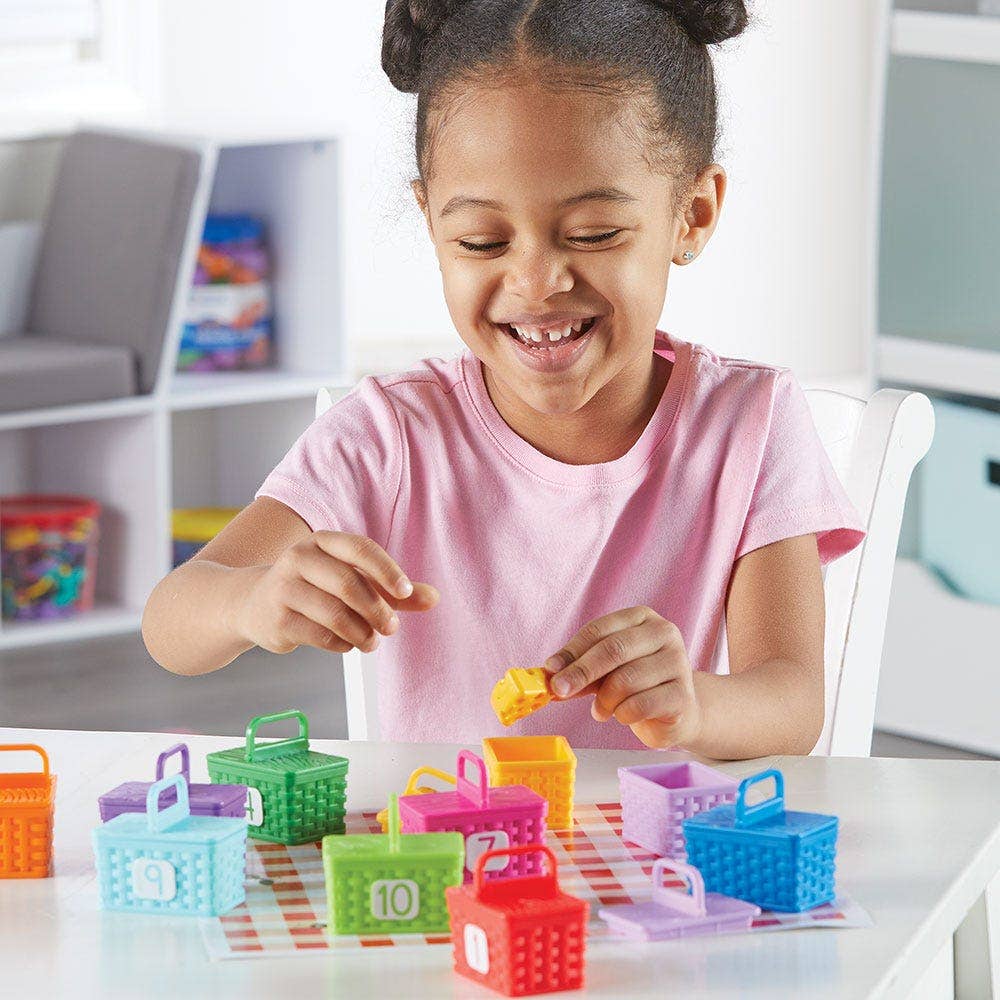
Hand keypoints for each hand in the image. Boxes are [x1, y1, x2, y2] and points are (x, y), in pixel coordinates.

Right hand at [232, 532, 437, 654]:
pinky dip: (341, 644)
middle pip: (348, 584)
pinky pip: (319, 635)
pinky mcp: (276, 619)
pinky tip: (347, 645)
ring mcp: (284, 588)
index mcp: (323, 541)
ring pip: (334, 613)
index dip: (386, 570)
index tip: (406, 593)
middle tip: (392, 628)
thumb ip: (392, 590)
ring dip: (362, 633)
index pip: (360, 548)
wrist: (253, 603)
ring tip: (372, 642)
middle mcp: (299, 558)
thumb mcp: (352, 581)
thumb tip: (433, 598)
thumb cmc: (315, 589)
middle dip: (377, 610)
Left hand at [542, 606, 700, 749]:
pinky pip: (639, 705)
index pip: (599, 629)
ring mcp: (678, 663)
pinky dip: (622, 714)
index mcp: (642, 618)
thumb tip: (550, 673)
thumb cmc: (637, 684)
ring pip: (625, 680)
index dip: (572, 651)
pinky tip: (624, 715)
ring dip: (605, 701)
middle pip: (613, 650)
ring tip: (602, 710)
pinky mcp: (683, 695)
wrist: (678, 711)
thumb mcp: (604, 670)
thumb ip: (580, 668)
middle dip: (581, 672)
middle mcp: (664, 633)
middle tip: (560, 690)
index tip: (550, 670)